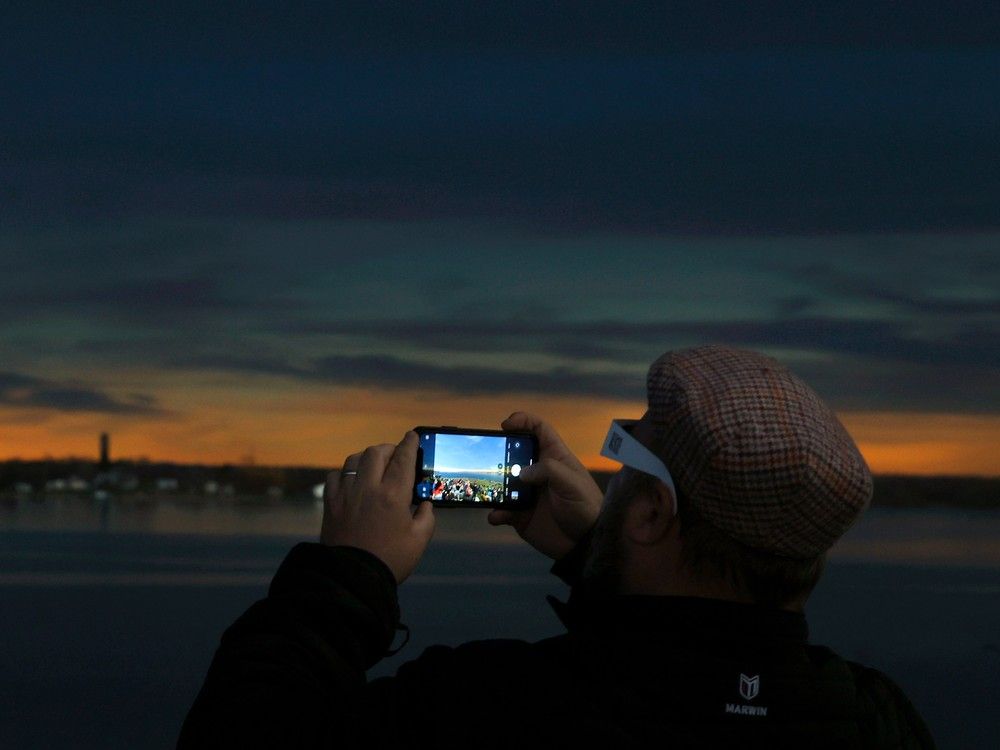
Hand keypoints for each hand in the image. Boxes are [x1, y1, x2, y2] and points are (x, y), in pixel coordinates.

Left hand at [321, 431, 434, 582]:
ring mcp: (346, 494)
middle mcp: (368, 488)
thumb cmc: (390, 560)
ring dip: (367, 457)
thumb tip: (425, 503)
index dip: (409, 444)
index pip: (403, 459)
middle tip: (396, 454)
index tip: (412, 436)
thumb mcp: (419, 540)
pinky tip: (352, 480)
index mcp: (393, 495)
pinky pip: (335, 476)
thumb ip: (426, 517)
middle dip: (389, 448)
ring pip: (354, 460)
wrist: (352, 577)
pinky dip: (346, 473)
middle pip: (376, 453)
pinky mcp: (330, 504)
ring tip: (374, 463)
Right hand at [488, 412, 602, 559]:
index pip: (539, 430)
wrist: (585, 543)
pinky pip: (501, 510)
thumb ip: (548, 471)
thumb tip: (521, 473)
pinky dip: (496, 512)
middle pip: (514, 453)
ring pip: (502, 482)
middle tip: (488, 456)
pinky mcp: (520, 514)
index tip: (506, 424)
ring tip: (489, 489)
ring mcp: (527, 493)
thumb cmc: (585, 506)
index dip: (523, 421)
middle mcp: (538, 472)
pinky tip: (497, 515)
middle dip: (499, 451)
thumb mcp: (572, 483)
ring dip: (493, 484)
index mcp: (554, 458)